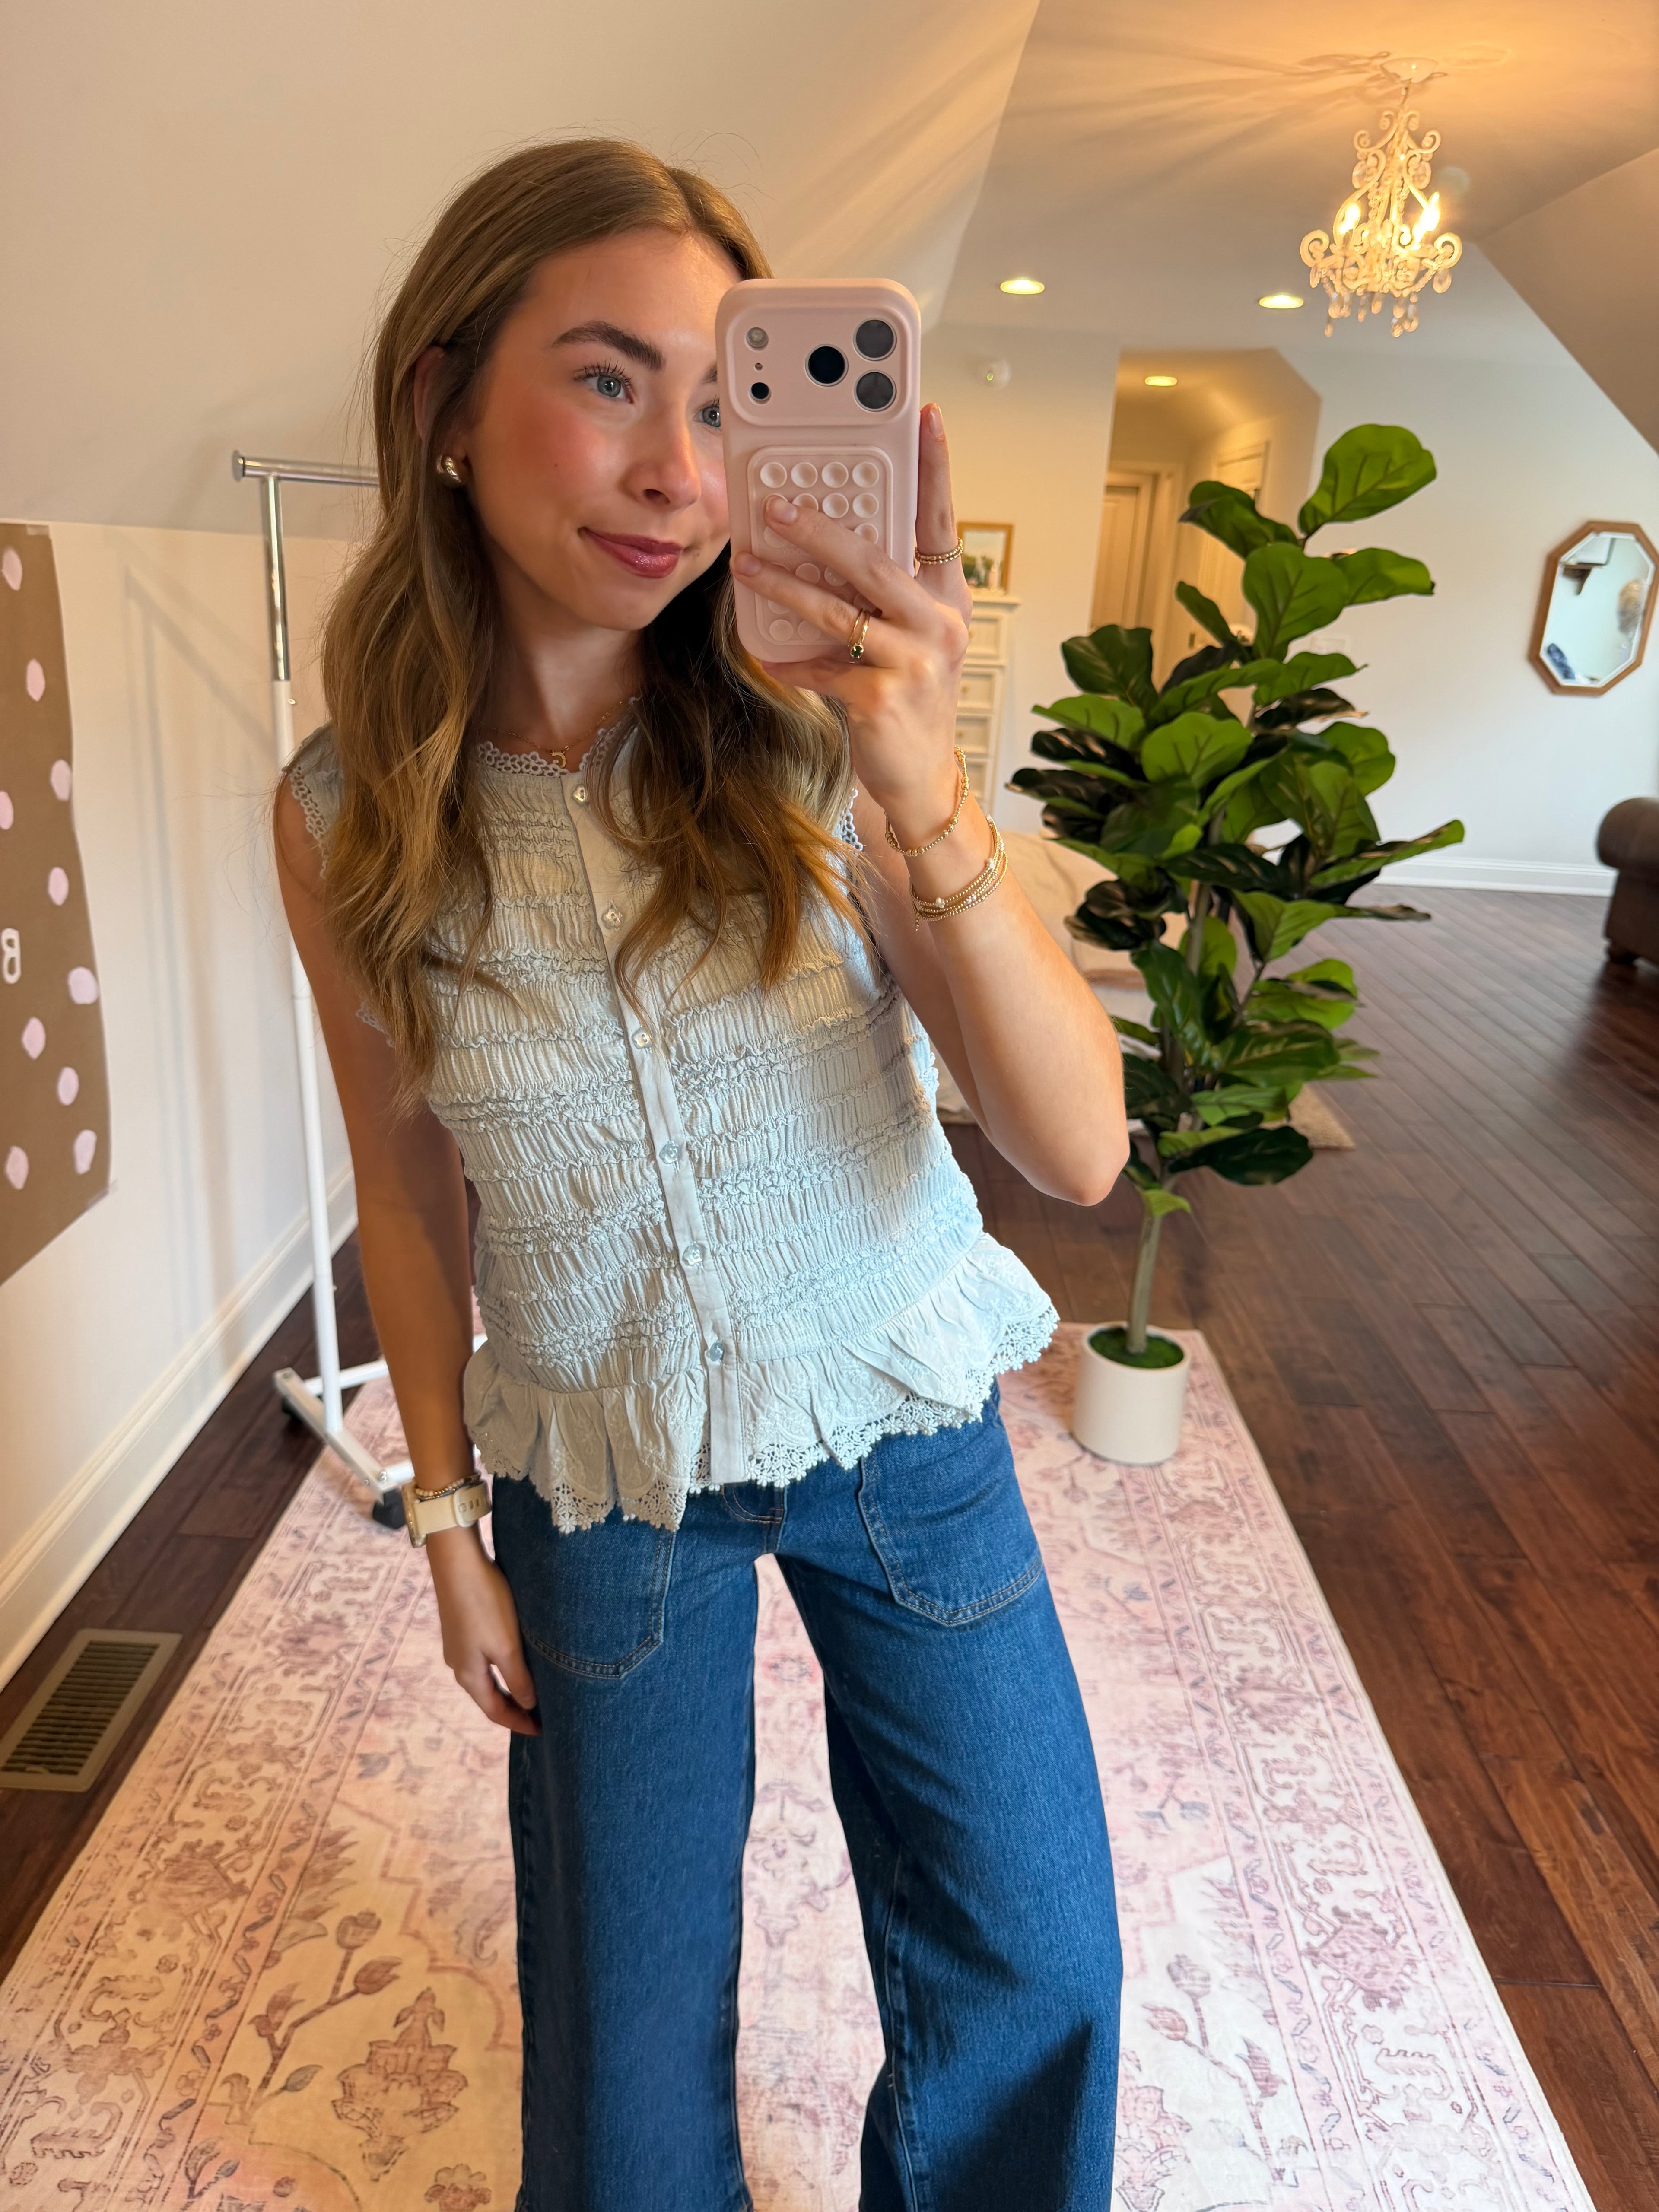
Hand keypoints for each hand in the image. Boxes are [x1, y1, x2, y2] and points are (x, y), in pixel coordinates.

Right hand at [425, 1529, 540, 1734]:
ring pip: (486, 1677)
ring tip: (531, 1693)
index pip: (495, 1711)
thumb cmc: (484, 1603)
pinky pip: (483, 1659)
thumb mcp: (506, 1645)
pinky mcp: (461, 1626)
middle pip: (488, 1697)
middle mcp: (458, 1664)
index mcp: (468, 1675)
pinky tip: (514, 1660)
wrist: (457, 1561)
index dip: (519, 1724)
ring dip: (507, 1688)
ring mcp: (457, 1644)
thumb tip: (528, 1705)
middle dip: (513, 1709)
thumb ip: (518, 1678)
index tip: (542, 1732)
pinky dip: (500, 1669)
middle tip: (540, 1717)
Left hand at [733, 401, 971, 844]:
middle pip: (875, 561)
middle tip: (776, 506)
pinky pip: (821, 667)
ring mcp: (915, 661)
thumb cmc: (909, 698)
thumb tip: (818, 553)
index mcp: (946, 597)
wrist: (922, 775)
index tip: (925, 417)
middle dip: (820, 530)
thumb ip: (876, 597)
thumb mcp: (905, 637)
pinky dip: (791, 661)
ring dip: (785, 587)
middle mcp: (939, 624)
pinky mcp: (881, 698)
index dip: (935, 469)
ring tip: (747, 566)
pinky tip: (769, 655)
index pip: (941, 522)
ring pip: (838, 611)